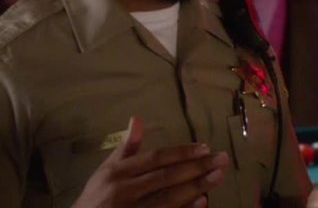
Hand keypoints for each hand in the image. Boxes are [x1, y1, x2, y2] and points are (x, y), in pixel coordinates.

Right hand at [72, 116, 229, 207]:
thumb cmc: (96, 197)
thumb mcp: (106, 170)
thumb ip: (126, 147)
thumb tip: (137, 119)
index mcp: (118, 172)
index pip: (156, 158)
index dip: (181, 152)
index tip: (205, 147)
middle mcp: (125, 191)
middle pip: (166, 177)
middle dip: (197, 167)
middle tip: (221, 159)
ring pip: (169, 198)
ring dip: (196, 187)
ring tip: (218, 176)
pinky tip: (202, 202)